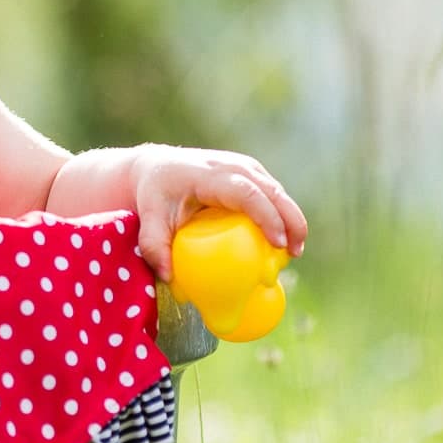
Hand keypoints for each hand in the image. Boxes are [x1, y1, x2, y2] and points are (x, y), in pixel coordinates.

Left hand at [128, 145, 306, 282]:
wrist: (157, 167)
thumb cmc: (154, 195)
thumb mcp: (148, 218)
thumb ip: (153, 246)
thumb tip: (167, 277)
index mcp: (208, 174)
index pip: (246, 192)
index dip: (267, 216)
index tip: (279, 243)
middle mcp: (230, 165)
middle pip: (270, 190)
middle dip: (290, 220)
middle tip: (294, 253)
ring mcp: (242, 165)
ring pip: (276, 190)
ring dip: (291, 218)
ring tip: (293, 251)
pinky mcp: (249, 171)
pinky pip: (271, 192)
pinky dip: (283, 214)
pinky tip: (284, 239)